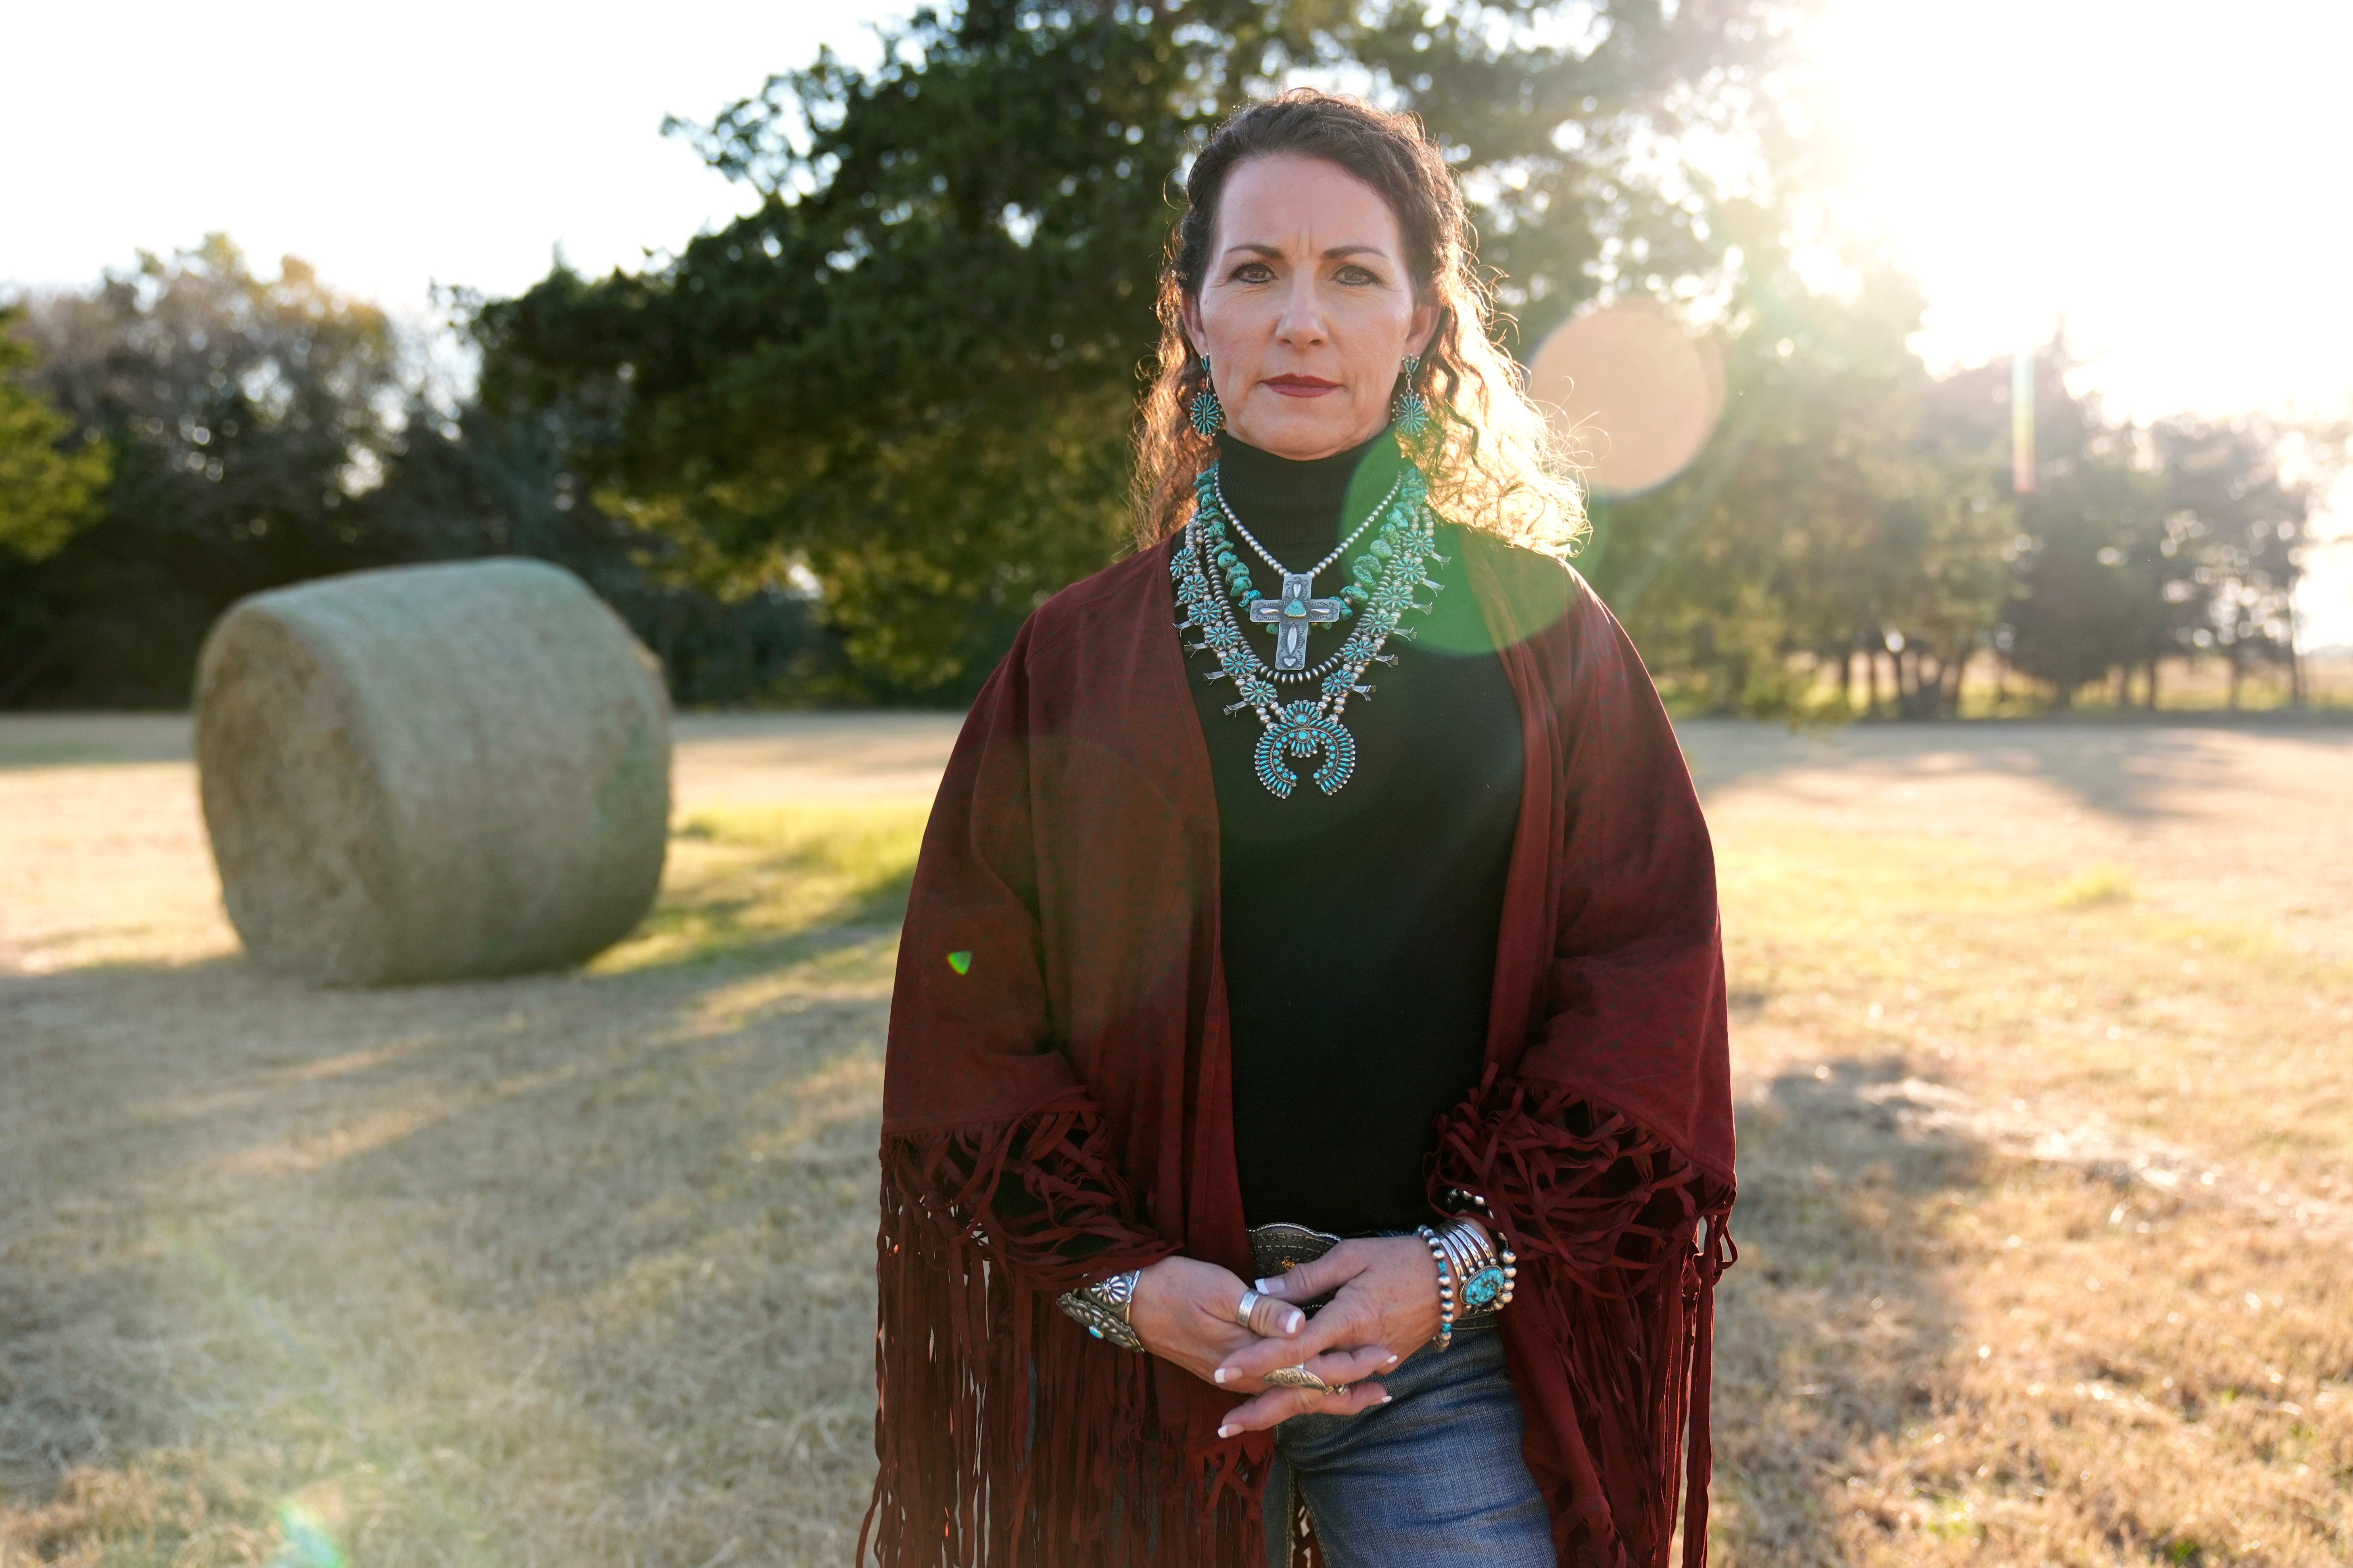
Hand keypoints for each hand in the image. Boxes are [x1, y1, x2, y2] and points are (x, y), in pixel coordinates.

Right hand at [1129, 1256, 1394, 1430]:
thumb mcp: (1220, 1290)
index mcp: (1250, 1354)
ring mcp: (1236, 1378)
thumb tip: (1302, 1325)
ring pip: (1292, 1397)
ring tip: (1364, 1397)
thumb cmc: (1176, 1286)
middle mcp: (1246, 1376)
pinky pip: (1274, 1392)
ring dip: (1330, 1398)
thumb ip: (1264, 1311)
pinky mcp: (1229, 1373)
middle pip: (1306, 1392)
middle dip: (1348, 1391)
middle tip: (1387, 1390)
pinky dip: (1303, 1394)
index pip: (1310, 1366)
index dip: (1350, 1363)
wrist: (1132, 1302)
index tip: (1384, 1355)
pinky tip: (1317, 1391)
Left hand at [1209, 1234, 1447, 1434]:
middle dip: (1262, 1408)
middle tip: (1224, 1426)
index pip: (1293, 1348)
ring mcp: (1372, 1364)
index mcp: (1346, 1319)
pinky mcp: (1384, 1368)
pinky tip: (1294, 1409)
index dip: (1257, 1360)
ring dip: (1285, 1410)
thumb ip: (1306, 1278)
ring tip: (1248, 1421)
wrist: (1453, 1278)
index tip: (1224, 1370)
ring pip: (1322, 1395)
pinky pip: (1345, 1390)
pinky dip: (1320, 1401)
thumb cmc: (1398, 1258)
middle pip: (1303, 1388)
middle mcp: (1357, 1350)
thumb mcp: (1350, 1256)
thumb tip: (1261, 1288)